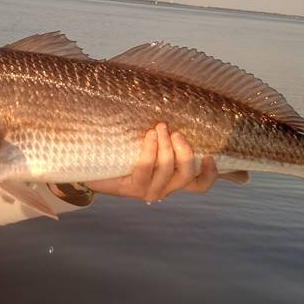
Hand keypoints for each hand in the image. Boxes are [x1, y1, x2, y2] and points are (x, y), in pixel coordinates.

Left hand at [87, 123, 219, 201]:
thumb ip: (165, 137)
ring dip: (165, 146)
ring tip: (158, 128)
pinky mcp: (134, 188)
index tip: (210, 155)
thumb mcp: (149, 144)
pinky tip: (148, 136)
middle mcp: (165, 188)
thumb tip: (176, 113)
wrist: (94, 166)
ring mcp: (150, 190)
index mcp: (172, 179)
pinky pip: (146, 167)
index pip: (199, 185)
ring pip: (168, 169)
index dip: (210, 174)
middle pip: (187, 175)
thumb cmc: (125, 152)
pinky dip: (150, 149)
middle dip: (185, 151)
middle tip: (175, 132)